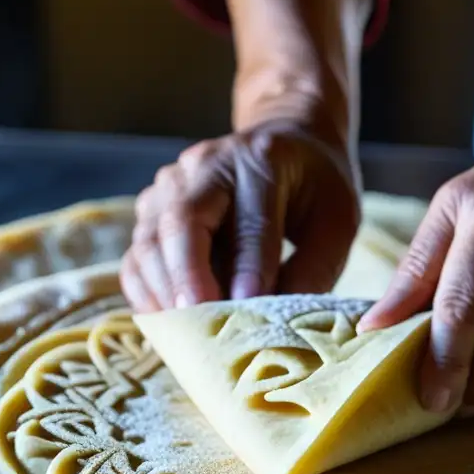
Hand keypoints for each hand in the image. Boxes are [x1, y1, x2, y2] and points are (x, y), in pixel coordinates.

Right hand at [121, 119, 359, 311]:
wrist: (287, 143)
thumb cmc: (315, 187)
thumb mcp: (337, 221)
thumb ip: (314, 268)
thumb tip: (278, 324)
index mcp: (263, 160)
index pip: (251, 218)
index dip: (249, 265)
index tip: (249, 304)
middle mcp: (207, 165)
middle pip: (182, 221)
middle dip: (187, 277)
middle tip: (199, 322)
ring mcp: (171, 185)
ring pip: (150, 240)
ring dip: (163, 290)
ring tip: (185, 331)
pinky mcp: (153, 210)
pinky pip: (137, 255)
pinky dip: (147, 292)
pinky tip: (168, 322)